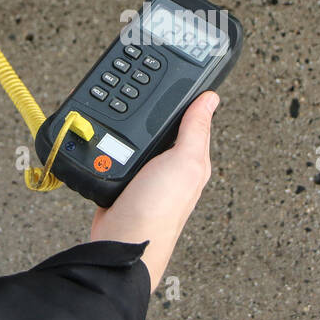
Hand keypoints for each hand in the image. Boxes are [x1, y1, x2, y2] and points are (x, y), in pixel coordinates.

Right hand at [89, 91, 219, 292]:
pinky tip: (109, 134)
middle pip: (164, 128)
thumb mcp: (184, 162)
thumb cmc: (157, 210)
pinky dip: (113, 143)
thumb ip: (195, 130)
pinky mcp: (123, 182)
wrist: (121, 242)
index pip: (194, 121)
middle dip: (157, 110)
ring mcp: (146, 177)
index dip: (189, 100)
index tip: (179, 76)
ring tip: (128, 102)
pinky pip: (119, 154)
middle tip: (148, 83)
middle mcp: (171, 169)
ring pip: (140, 140)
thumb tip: (211, 99)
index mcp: (192, 162)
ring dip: (132, 125)